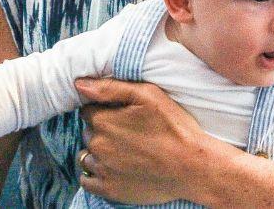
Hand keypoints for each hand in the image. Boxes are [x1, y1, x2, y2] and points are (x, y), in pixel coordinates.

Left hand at [75, 77, 241, 205]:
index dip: (103, 110)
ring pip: (86, 155)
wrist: (193, 167)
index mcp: (104, 121)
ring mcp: (103, 169)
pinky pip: (87, 181)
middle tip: (127, 133)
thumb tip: (79, 84)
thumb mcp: (147, 95)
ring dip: (98, 152)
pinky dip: (94, 174)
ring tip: (122, 152)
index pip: (88, 110)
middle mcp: (98, 146)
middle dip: (101, 130)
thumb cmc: (174, 127)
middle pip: (88, 132)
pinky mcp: (109, 190)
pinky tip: (111, 168)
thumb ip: (110, 87)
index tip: (120, 114)